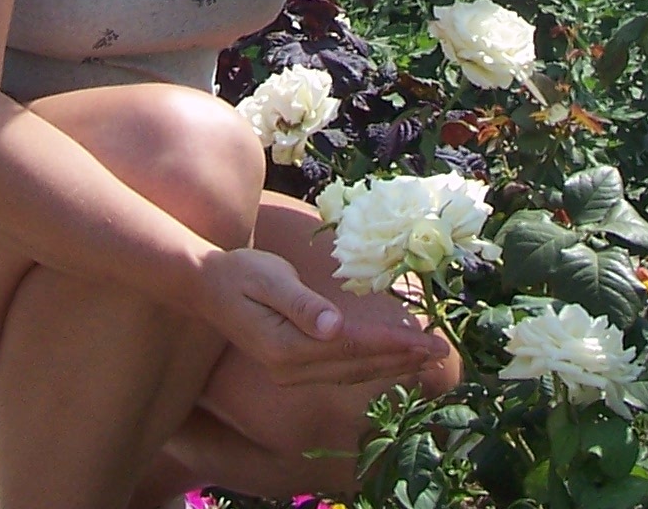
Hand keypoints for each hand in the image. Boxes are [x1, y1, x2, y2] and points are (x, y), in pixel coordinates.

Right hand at [192, 248, 447, 388]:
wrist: (205, 287)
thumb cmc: (238, 274)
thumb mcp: (268, 279)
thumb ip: (301, 303)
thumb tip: (334, 326)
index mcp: (286, 347)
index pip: (351, 347)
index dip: (392, 344)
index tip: (428, 341)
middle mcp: (290, 369)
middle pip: (357, 366)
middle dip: (402, 358)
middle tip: (442, 351)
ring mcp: (291, 372)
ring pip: (352, 373)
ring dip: (390, 366)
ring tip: (426, 358)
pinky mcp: (293, 367)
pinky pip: (341, 371)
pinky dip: (371, 366)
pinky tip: (391, 360)